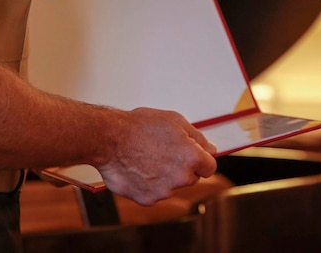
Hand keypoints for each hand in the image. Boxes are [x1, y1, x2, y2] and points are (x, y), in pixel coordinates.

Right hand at [97, 107, 217, 205]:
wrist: (109, 140)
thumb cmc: (140, 127)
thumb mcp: (174, 120)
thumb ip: (197, 137)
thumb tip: (210, 149)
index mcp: (192, 158)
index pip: (209, 167)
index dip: (200, 159)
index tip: (190, 154)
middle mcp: (181, 178)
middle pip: (190, 177)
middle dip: (181, 167)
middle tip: (162, 151)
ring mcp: (164, 191)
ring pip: (171, 185)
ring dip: (163, 175)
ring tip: (146, 157)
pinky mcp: (147, 199)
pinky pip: (153, 193)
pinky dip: (147, 184)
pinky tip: (138, 168)